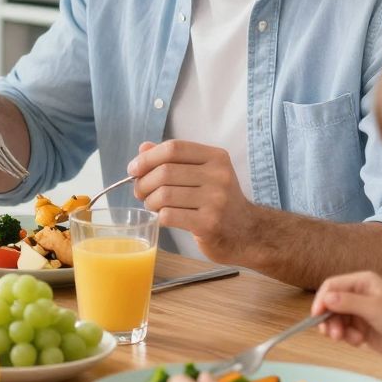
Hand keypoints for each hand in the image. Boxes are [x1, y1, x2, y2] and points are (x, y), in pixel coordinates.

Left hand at [128, 141, 257, 262]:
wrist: (247, 233)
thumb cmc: (219, 202)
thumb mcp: (203, 174)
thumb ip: (174, 160)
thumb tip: (144, 147)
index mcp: (216, 157)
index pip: (174, 148)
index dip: (148, 157)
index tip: (133, 169)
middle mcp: (219, 176)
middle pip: (165, 172)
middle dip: (143, 182)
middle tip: (140, 192)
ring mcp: (216, 200)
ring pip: (163, 195)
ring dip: (150, 201)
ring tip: (152, 205)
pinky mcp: (209, 224)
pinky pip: (169, 215)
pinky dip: (159, 216)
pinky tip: (164, 217)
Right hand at [313, 272, 381, 364]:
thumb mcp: (374, 308)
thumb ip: (348, 302)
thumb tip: (325, 298)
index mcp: (363, 282)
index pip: (332, 285)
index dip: (322, 299)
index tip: (316, 315)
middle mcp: (359, 295)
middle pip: (331, 304)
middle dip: (329, 319)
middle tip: (333, 334)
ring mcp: (360, 312)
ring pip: (336, 319)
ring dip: (337, 330)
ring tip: (347, 339)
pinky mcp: (362, 329)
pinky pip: (344, 331)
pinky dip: (347, 337)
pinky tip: (359, 341)